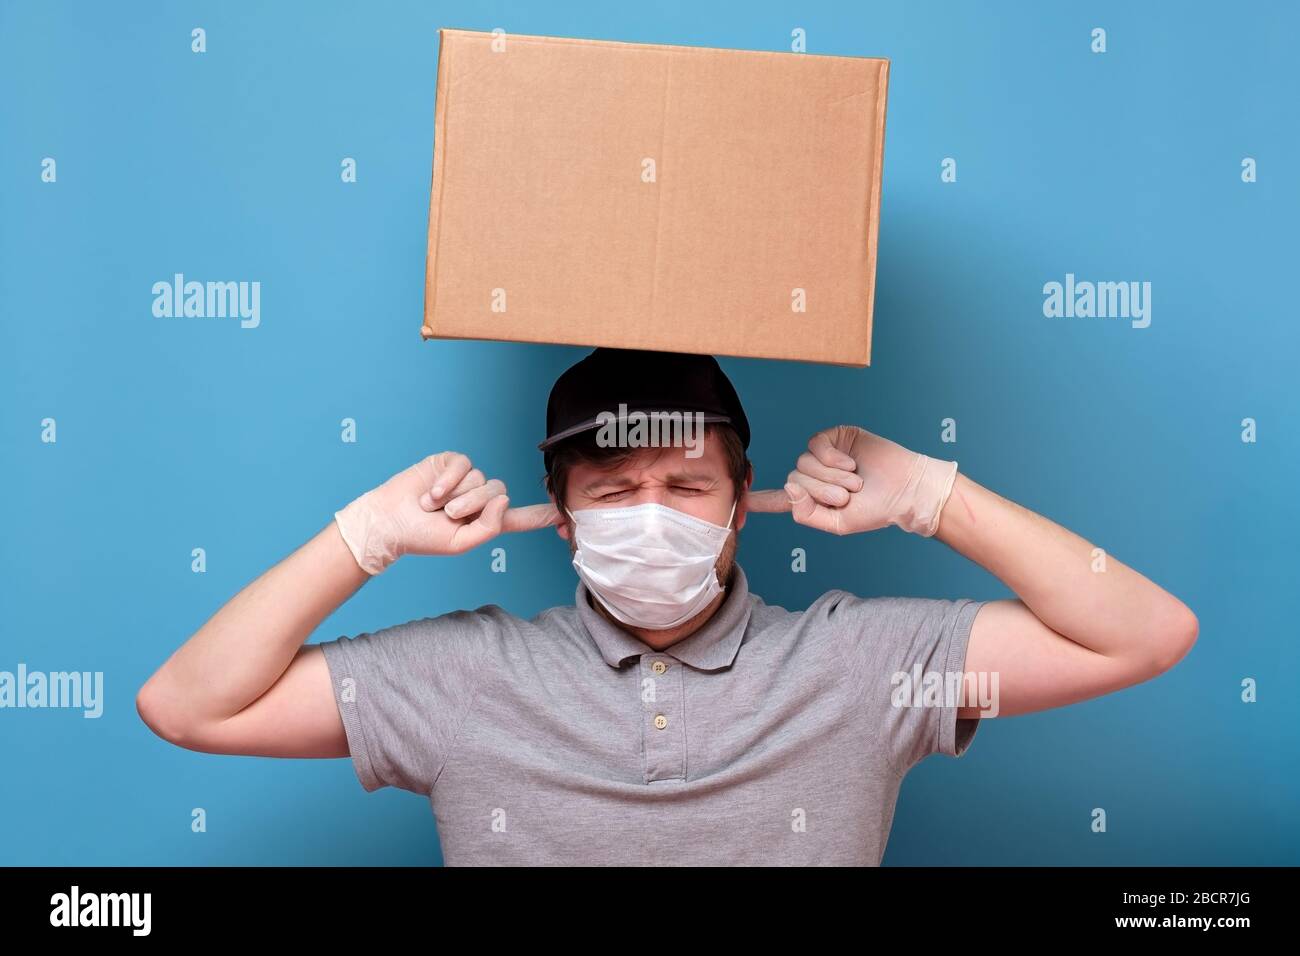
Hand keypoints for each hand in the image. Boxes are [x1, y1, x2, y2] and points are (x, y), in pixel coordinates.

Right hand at [334, 452, 560, 572]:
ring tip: (433, 505)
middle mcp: (479, 498)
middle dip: (472, 505)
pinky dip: (448, 480)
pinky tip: (430, 492)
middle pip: (498, 492)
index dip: (540, 515)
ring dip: (456, 495)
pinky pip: (463, 465)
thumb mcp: (460, 543)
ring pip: (480, 478)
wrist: (390, 521)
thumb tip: (504, 499)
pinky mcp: (450, 463)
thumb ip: (489, 527)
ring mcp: (465, 479)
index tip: (562, 514)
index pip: (518, 517)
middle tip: (446, 515)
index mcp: (485, 521)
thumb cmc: (422, 537)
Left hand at [746, 425, 957, 536]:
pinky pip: (816, 445)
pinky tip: (850, 464)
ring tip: (855, 482)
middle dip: (821, 491)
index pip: (779, 499)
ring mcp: (823, 455)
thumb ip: (807, 514)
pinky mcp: (834, 438)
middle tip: (849, 495)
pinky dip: (831, 459)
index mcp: (812, 499)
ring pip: (804, 463)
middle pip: (794, 479)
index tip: (740, 500)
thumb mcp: (837, 524)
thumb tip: (788, 487)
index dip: (759, 499)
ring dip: (830, 477)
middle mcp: (813, 475)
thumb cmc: (876, 510)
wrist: (905, 489)